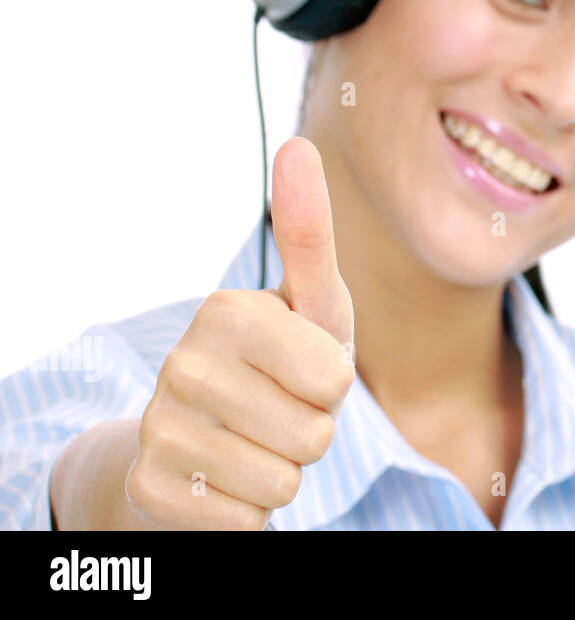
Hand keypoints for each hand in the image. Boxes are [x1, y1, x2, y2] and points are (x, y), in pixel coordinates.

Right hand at [125, 137, 354, 528]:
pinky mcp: (151, 487)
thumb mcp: (311, 304)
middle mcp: (181, 363)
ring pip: (284, 482)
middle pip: (314, 435)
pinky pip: (248, 522)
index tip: (300, 369)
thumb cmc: (277, 366)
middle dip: (311, 433)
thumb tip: (297, 143)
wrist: (196, 444)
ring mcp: (159, 427)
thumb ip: (310, 231)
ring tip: (253, 443)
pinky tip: (224, 480)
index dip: (331, 386)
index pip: (333, 379)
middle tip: (277, 411)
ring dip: (283, 472)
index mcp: (226, 310)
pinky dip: (250, 512)